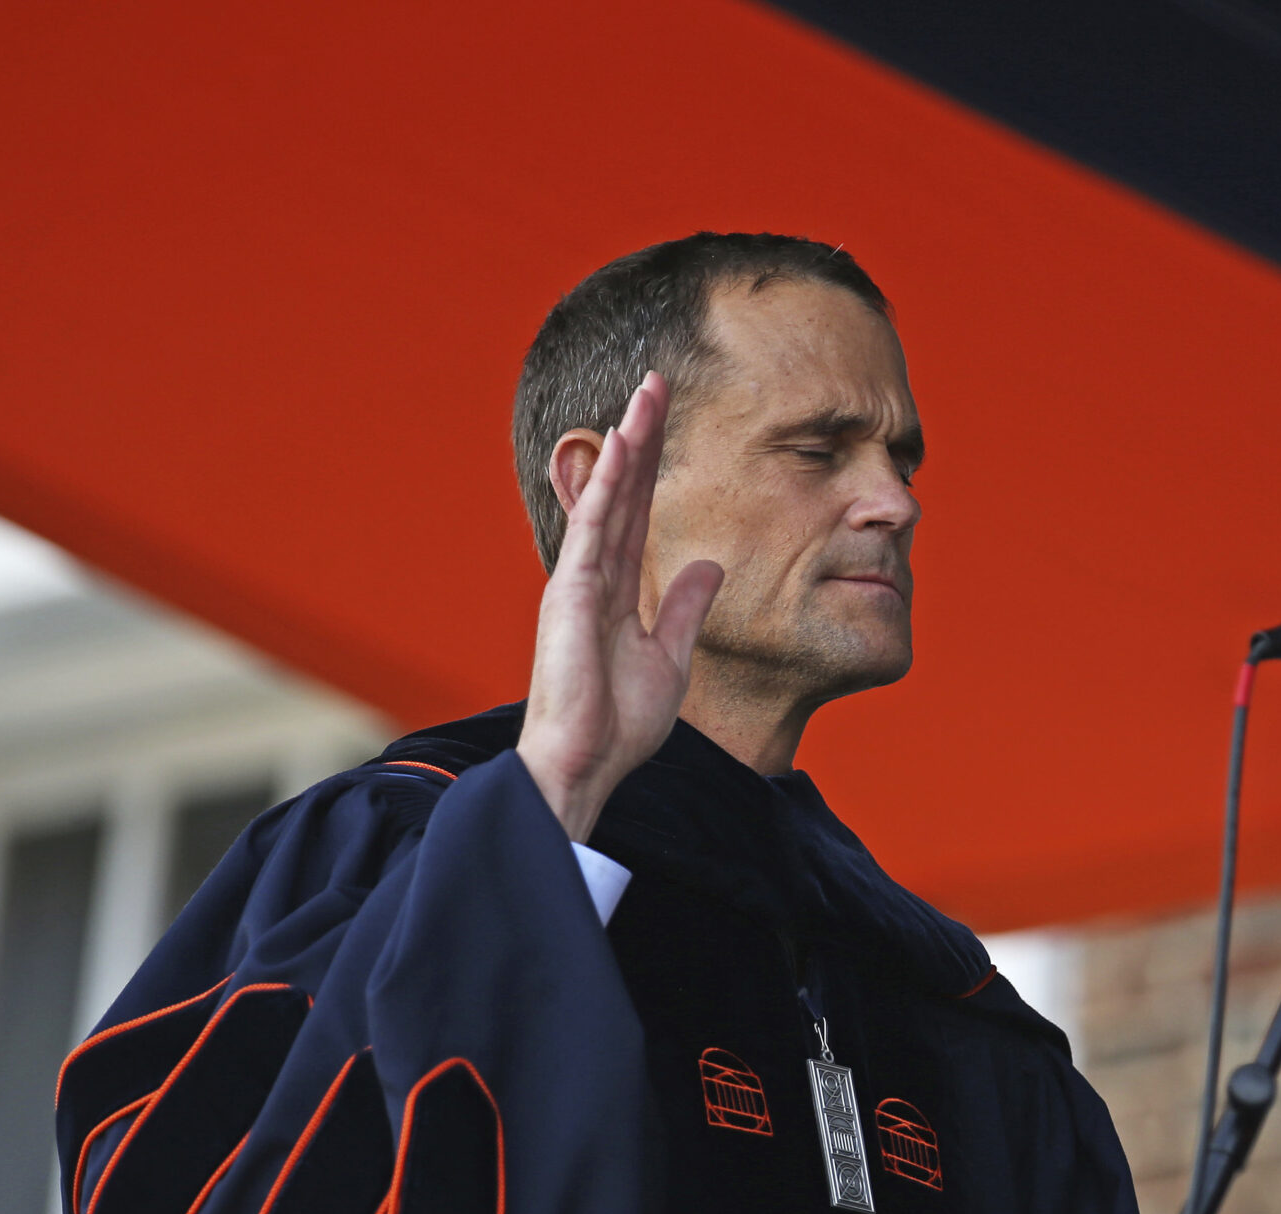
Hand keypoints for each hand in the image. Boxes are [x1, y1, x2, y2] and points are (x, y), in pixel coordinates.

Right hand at [516, 372, 721, 841]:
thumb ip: (685, 608)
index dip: (653, 465)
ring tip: (645, 395)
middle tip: (656, 382)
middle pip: (623, 491)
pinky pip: (594, 528)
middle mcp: (593, 575)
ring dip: (628, 444)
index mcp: (615, 588)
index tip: (664, 420)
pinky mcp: (571, 593)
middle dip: (641, 436)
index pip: (639, 511)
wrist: (587, 764)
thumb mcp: (670, 656)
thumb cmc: (617, 723)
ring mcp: (578, 580)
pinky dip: (608, 485)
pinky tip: (622, 446)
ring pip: (608, 497)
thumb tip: (710, 566)